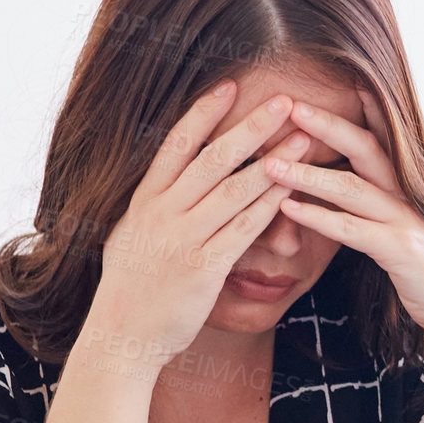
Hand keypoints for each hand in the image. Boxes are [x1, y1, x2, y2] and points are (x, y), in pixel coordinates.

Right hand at [85, 82, 307, 366]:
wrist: (121, 337)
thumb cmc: (131, 289)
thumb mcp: (131, 236)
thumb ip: (153, 206)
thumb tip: (165, 180)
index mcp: (143, 201)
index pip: (175, 145)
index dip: (203, 113)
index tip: (230, 85)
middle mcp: (161, 213)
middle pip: (212, 159)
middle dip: (250, 126)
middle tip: (284, 100)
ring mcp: (182, 239)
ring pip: (233, 190)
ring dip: (272, 162)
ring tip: (302, 138)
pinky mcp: (204, 267)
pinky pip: (243, 229)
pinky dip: (269, 206)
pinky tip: (292, 189)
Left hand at [267, 89, 423, 341]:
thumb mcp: (399, 234)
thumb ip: (370, 212)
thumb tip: (335, 195)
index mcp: (404, 187)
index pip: (377, 137)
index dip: (354, 109)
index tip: (326, 84)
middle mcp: (405, 196)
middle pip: (364, 147)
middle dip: (326, 124)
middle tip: (289, 104)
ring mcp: (404, 221)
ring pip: (351, 186)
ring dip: (308, 172)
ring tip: (269, 163)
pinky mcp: (400, 251)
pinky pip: (351, 228)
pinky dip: (317, 217)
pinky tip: (288, 209)